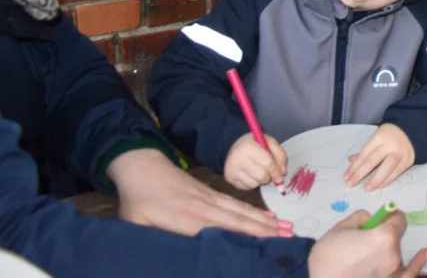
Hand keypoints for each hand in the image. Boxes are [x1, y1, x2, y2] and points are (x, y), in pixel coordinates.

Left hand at [109, 149, 288, 237]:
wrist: (143, 167)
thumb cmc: (137, 201)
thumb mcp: (136, 226)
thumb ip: (152, 242)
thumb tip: (164, 260)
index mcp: (186, 219)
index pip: (220, 232)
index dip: (243, 239)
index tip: (263, 248)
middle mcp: (204, 208)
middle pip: (239, 221)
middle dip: (265, 231)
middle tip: (289, 239)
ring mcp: (210, 198)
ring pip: (241, 212)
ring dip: (265, 221)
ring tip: (287, 229)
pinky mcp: (212, 194)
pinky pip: (237, 204)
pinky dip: (254, 212)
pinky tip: (267, 217)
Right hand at [223, 132, 287, 190]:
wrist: (236, 147)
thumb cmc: (255, 144)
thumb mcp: (269, 142)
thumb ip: (280, 155)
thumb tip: (283, 173)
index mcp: (249, 146)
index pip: (268, 164)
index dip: (277, 172)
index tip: (281, 178)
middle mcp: (237, 159)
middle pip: (262, 176)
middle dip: (269, 177)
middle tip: (270, 173)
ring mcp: (232, 170)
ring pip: (255, 184)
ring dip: (261, 180)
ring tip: (259, 170)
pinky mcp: (230, 179)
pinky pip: (248, 187)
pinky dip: (253, 183)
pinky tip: (251, 174)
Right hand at [308, 208, 426, 277]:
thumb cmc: (328, 259)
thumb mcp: (340, 228)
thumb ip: (361, 218)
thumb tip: (372, 219)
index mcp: (384, 237)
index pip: (398, 219)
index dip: (389, 217)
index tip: (381, 219)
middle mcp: (393, 255)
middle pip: (394, 238)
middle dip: (382, 236)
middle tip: (361, 242)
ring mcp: (393, 273)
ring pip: (394, 255)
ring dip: (385, 252)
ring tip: (364, 256)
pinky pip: (409, 274)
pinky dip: (417, 264)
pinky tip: (424, 254)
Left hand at [344, 124, 415, 190]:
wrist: (412, 132)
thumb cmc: (389, 136)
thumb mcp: (376, 138)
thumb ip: (365, 150)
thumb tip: (350, 161)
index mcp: (379, 137)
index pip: (364, 154)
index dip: (354, 166)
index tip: (346, 177)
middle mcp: (390, 145)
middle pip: (372, 161)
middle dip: (360, 174)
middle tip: (350, 184)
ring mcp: (400, 153)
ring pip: (385, 169)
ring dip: (375, 180)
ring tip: (366, 189)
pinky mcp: (408, 161)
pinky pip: (396, 173)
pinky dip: (387, 180)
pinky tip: (379, 186)